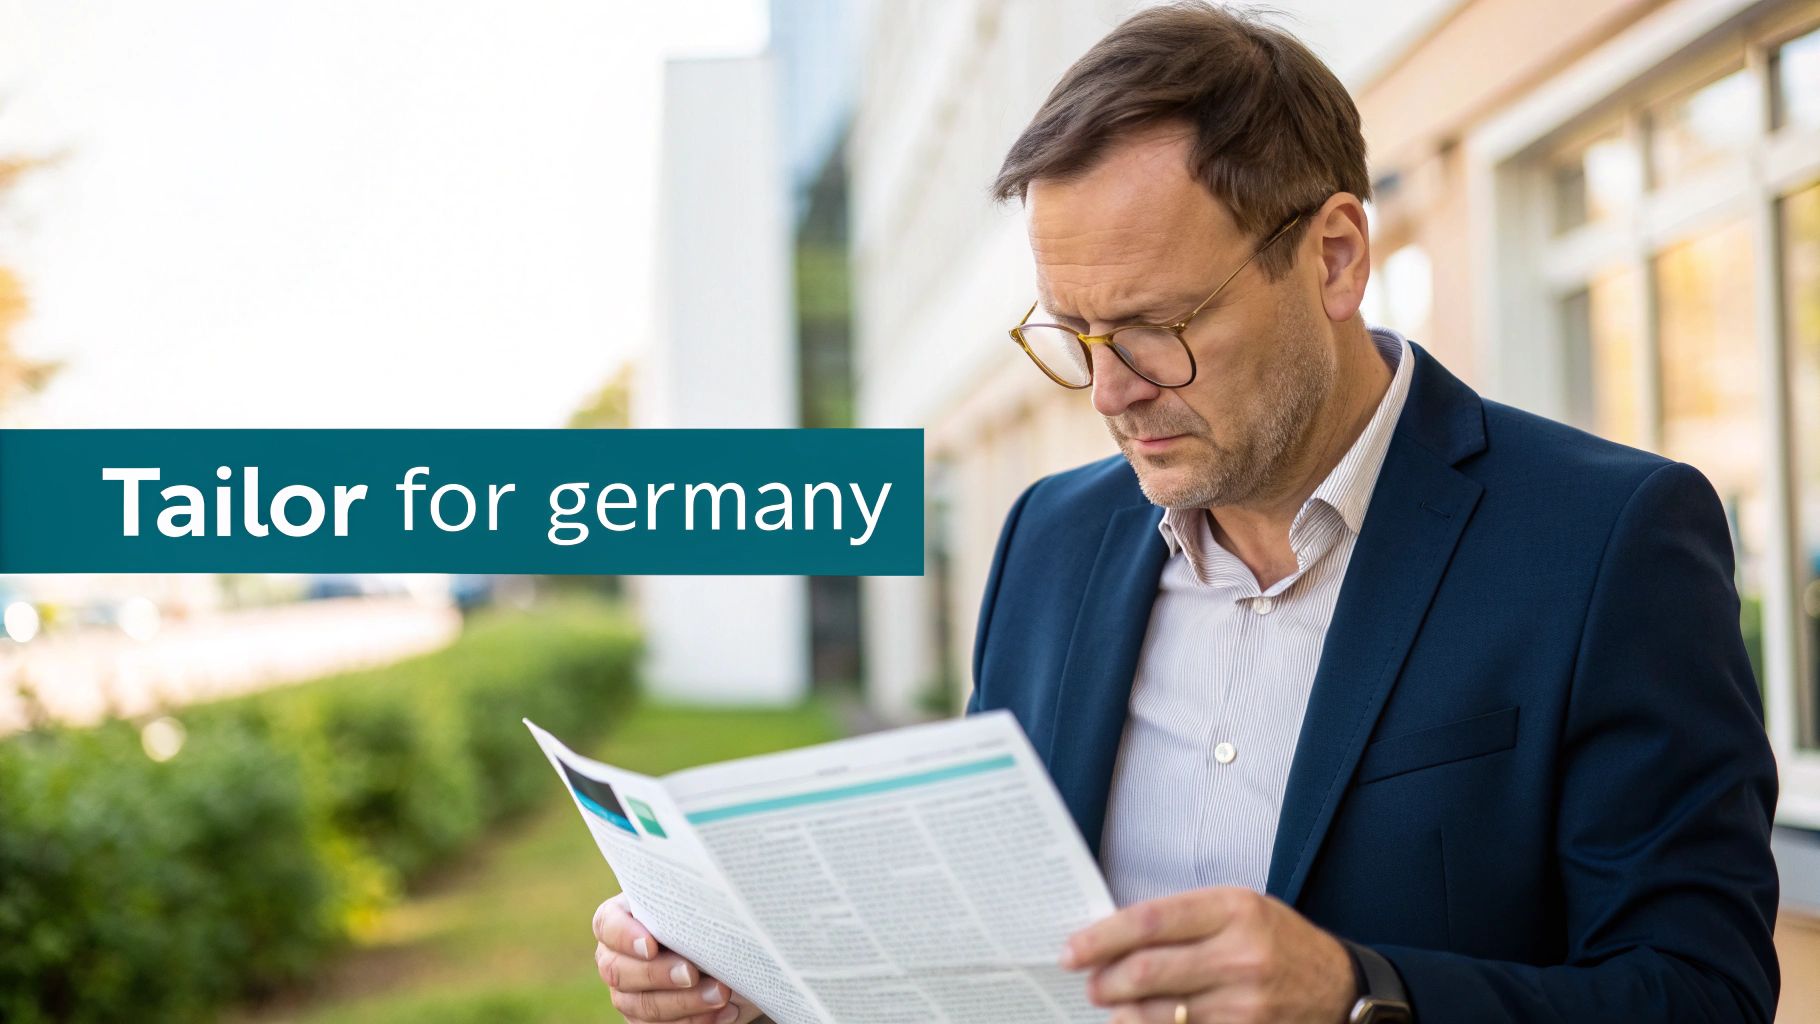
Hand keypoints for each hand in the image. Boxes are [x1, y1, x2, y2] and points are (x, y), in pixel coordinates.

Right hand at [592, 894, 764, 1023]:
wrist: (726, 954)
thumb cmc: (706, 918)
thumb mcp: (698, 905)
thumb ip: (690, 907)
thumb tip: (705, 909)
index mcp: (620, 918)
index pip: (607, 925)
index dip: (625, 937)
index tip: (651, 945)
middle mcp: (615, 957)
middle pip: (618, 970)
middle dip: (658, 974)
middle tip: (692, 973)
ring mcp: (627, 992)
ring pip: (640, 1005)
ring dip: (683, 1002)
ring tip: (719, 994)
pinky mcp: (644, 1019)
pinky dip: (694, 1021)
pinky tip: (723, 1012)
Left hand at [1060, 886, 1355, 1023]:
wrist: (1339, 987)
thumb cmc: (1277, 941)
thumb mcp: (1238, 909)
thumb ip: (1182, 920)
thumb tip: (1113, 938)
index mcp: (1234, 909)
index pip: (1151, 921)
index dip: (1102, 937)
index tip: (1072, 949)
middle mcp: (1241, 955)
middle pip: (1148, 971)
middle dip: (1105, 980)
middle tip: (1088, 982)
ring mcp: (1246, 1003)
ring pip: (1160, 1014)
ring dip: (1123, 1012)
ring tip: (1112, 1004)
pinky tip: (1138, 1022)